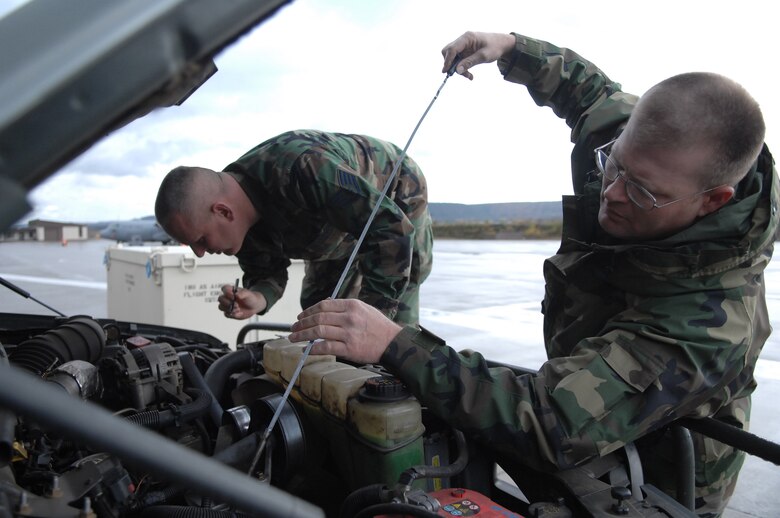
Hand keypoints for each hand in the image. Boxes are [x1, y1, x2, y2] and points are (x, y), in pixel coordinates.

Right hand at [218, 284, 266, 318]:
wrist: (254, 306)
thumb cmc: (250, 298)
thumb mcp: (248, 294)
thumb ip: (242, 293)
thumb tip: (236, 294)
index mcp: (231, 290)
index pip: (224, 288)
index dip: (226, 292)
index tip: (233, 296)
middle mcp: (227, 297)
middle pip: (220, 299)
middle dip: (228, 303)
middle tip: (237, 305)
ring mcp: (227, 305)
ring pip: (221, 307)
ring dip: (229, 309)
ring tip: (238, 309)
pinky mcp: (229, 313)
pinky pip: (226, 314)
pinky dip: (233, 315)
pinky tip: (240, 313)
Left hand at [288, 299, 402, 363]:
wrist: (393, 343)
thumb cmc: (378, 326)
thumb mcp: (364, 309)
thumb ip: (345, 308)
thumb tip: (324, 308)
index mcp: (352, 305)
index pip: (323, 305)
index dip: (308, 311)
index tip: (300, 316)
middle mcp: (349, 318)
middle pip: (318, 318)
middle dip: (301, 323)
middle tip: (293, 328)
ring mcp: (348, 334)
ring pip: (318, 332)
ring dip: (302, 335)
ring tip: (294, 338)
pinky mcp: (349, 349)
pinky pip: (326, 348)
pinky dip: (313, 348)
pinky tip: (306, 349)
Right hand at [441, 31, 515, 79]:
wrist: (502, 44)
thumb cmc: (495, 47)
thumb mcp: (484, 56)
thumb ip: (470, 62)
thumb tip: (457, 70)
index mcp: (467, 38)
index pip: (452, 48)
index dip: (447, 60)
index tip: (445, 71)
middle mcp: (462, 40)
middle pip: (448, 52)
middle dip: (451, 64)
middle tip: (459, 74)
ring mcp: (463, 46)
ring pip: (452, 58)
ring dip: (457, 68)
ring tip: (468, 76)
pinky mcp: (464, 51)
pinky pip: (458, 60)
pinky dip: (461, 68)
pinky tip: (469, 74)